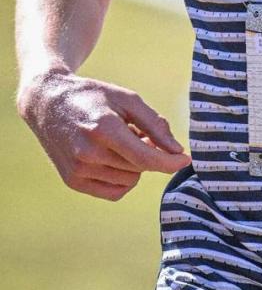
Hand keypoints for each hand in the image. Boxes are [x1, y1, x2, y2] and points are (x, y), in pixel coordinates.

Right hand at [18, 70, 191, 200]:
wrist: (48, 103)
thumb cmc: (93, 96)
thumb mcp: (127, 99)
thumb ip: (155, 124)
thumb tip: (177, 150)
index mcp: (104, 129)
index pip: (145, 158)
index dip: (170, 162)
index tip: (186, 159)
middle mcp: (88, 153)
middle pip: (139, 168)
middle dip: (148, 153)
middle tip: (135, 132)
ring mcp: (78, 170)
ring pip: (129, 181)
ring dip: (134, 165)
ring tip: (119, 142)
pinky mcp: (73, 181)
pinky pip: (114, 192)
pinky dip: (123, 179)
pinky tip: (114, 159)